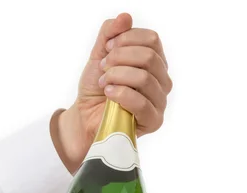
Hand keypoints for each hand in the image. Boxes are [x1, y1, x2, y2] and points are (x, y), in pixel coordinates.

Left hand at [52, 13, 172, 172]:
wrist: (84, 117)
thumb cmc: (96, 89)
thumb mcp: (99, 56)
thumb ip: (109, 35)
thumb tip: (125, 17)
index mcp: (154, 62)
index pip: (151, 39)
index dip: (125, 40)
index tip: (106, 50)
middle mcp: (162, 80)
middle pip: (148, 56)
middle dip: (118, 58)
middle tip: (103, 68)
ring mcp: (160, 101)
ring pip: (144, 77)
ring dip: (116, 76)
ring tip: (104, 83)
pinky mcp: (153, 121)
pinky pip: (142, 102)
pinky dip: (120, 94)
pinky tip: (109, 94)